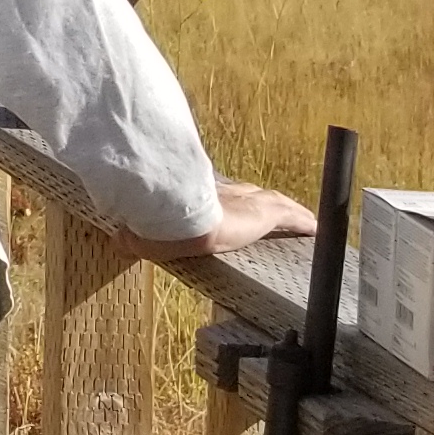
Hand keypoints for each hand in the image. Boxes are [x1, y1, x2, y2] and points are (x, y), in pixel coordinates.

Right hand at [143, 177, 317, 259]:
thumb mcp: (144, 231)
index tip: (233, 202)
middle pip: (250, 194)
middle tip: (268, 208)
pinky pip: (292, 216)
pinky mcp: (266, 211)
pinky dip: (304, 222)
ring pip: (274, 202)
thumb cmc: (159, 223)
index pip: (220, 194)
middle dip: (259, 200)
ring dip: (287, 210)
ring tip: (302, 219)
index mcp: (200, 197)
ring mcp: (248, 201)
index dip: (229, 198)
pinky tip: (316, 228)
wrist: (177, 215)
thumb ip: (134, 236)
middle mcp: (227, 193)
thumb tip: (117, 242)